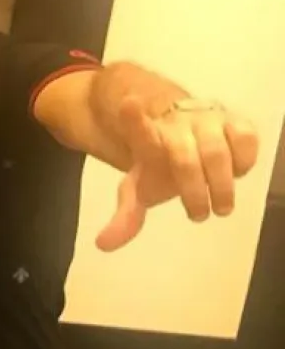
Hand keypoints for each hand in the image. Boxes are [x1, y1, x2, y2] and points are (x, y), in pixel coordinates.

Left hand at [96, 95, 259, 250]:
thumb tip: (103, 245)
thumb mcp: (140, 191)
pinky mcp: (235, 120)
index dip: (134, 120)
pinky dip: (244, 161)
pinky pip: (246, 139)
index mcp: (148, 140)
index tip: (128, 103)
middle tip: (197, 216)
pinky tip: (236, 173)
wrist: (187, 138)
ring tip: (220, 207)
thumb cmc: (162, 168)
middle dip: (192, 191)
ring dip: (221, 184)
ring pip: (217, 150)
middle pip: (184, 157)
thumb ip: (125, 217)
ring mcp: (207, 119)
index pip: (140, 131)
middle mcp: (177, 125)